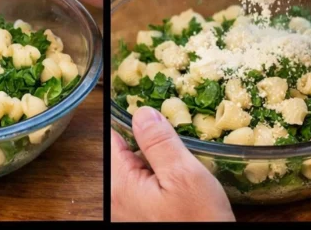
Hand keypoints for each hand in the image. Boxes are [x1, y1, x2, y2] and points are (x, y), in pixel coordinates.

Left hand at [111, 111, 234, 222]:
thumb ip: (159, 141)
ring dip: (159, 158)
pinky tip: (184, 177)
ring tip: (183, 154)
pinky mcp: (145, 219)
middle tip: (174, 124)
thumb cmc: (198, 224)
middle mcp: (119, 198)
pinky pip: (149, 187)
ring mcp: (130, 211)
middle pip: (127, 151)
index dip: (125, 112)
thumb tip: (142, 112)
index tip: (139, 94)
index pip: (112, 134)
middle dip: (148, 137)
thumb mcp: (183, 175)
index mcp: (120, 183)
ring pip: (140, 169)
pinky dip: (164, 177)